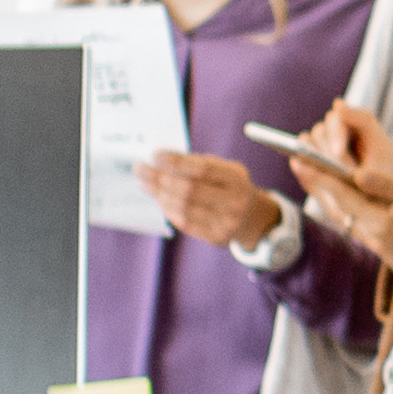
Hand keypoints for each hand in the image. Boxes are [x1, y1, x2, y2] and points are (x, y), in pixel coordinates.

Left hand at [137, 147, 286, 251]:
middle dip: (160, 178)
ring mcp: (226, 223)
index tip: (154, 155)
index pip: (203, 169)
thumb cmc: (230, 186)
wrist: (252, 217)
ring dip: (159, 194)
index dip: (176, 162)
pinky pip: (184, 223)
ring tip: (145, 183)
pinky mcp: (216, 238)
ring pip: (183, 208)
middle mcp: (234, 202)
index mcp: (237, 179)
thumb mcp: (224, 169)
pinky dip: (167, 209)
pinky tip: (158, 198)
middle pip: (189, 190)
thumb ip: (197, 163)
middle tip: (140, 169)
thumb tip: (160, 159)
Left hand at [282, 99, 392, 275]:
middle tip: (295, 158)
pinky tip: (339, 186)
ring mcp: (380, 237)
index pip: (343, 196)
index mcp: (382, 224)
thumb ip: (385, 184)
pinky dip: (344, 198)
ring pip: (345, 210)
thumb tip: (357, 172)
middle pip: (338, 205)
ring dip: (327, 190)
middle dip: (316, 182)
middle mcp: (376, 234)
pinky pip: (356, 215)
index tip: (300, 160)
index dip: (320, 176)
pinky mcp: (386, 235)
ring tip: (309, 168)